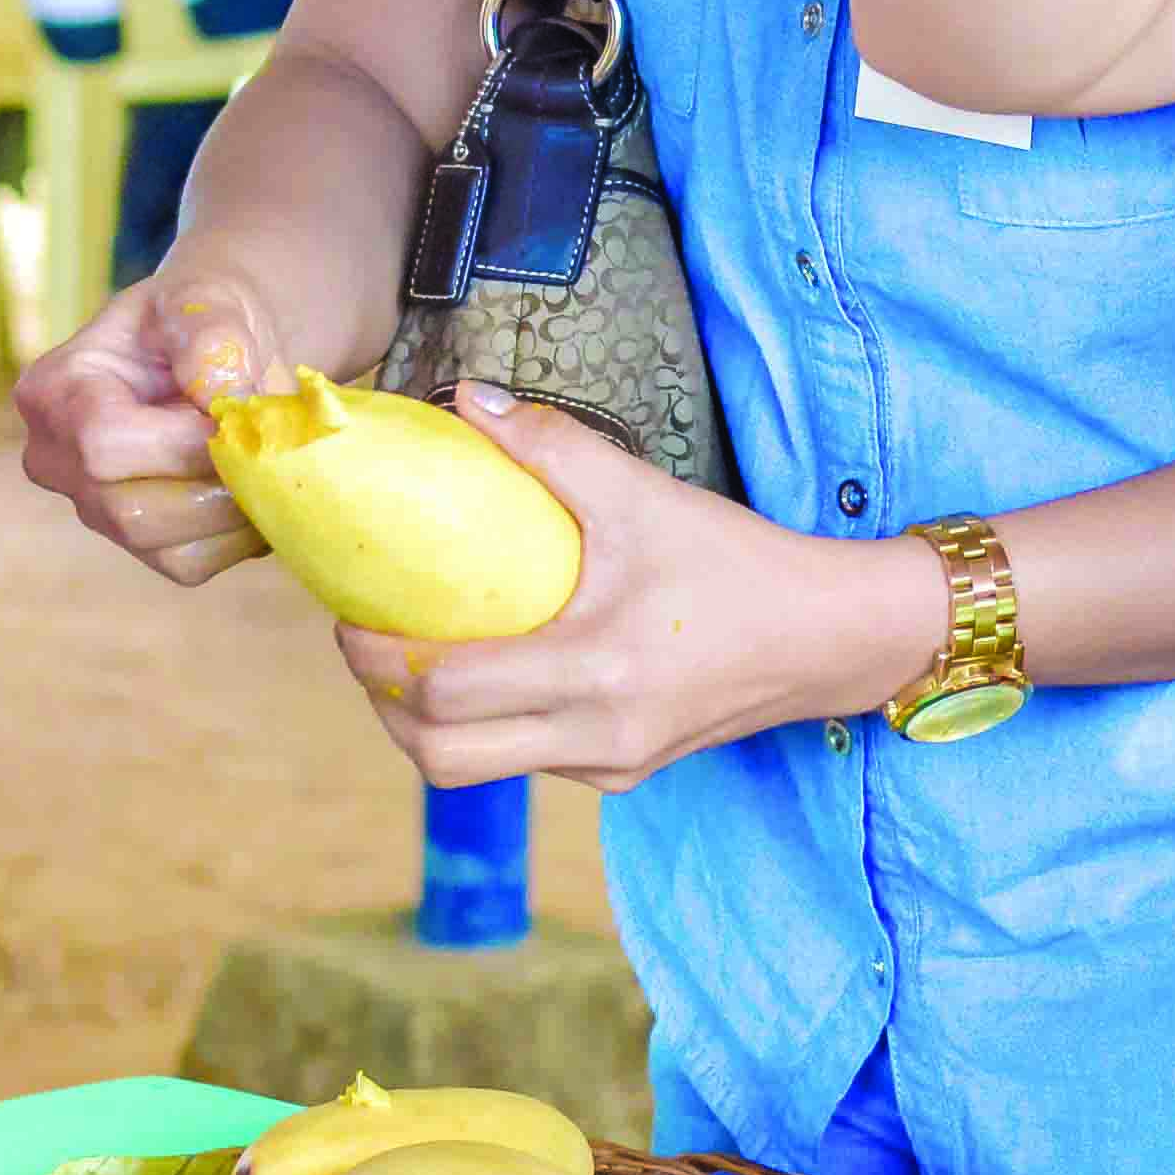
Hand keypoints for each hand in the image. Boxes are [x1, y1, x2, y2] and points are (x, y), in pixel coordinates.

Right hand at [13, 257, 298, 583]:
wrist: (214, 351)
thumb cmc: (200, 318)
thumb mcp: (204, 298)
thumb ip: (211, 338)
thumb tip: (224, 399)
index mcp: (52, 392)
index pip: (103, 442)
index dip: (183, 441)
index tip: (236, 412)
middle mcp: (54, 460)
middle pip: (131, 510)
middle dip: (214, 480)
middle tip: (264, 441)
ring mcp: (91, 509)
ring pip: (164, 547)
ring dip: (234, 509)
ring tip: (267, 459)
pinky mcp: (138, 543)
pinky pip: (190, 563)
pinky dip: (238, 534)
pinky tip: (255, 485)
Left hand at [330, 389, 941, 791]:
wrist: (826, 636)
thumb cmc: (735, 561)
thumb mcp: (643, 494)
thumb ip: (550, 444)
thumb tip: (463, 398)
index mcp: (596, 669)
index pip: (446, 692)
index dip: (377, 658)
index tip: (348, 614)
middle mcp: (595, 736)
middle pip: (441, 759)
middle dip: (386, 707)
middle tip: (368, 646)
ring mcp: (608, 768)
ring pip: (478, 771)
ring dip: (428, 725)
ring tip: (412, 658)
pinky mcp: (622, 777)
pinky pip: (526, 764)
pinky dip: (486, 729)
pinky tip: (486, 671)